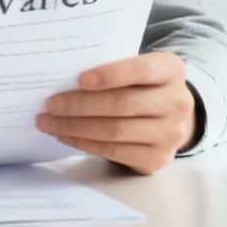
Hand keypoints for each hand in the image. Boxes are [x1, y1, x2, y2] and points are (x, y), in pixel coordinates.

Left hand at [36, 52, 195, 174]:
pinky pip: (114, 152)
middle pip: (122, 104)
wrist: (168, 117)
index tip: (80, 79)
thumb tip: (64, 77)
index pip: (140, 70)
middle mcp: (177, 102)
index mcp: (171, 70)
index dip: (109, 75)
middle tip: (50, 104)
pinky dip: (84, 143)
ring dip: (75, 127)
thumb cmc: (141, 86)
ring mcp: (170, 134)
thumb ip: (113, 68)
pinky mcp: (157, 158)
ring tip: (49, 122)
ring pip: (115, 131)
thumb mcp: (137, 69)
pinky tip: (65, 135)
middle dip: (80, 105)